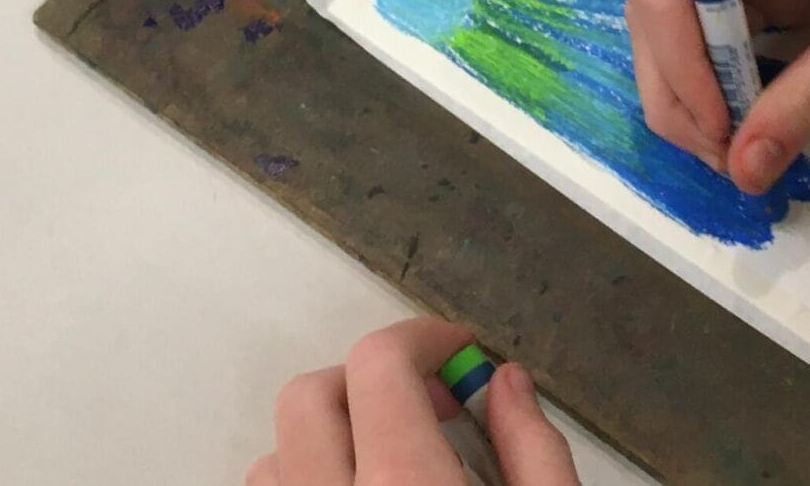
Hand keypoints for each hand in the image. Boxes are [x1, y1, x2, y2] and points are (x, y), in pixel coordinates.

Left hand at [246, 318, 579, 485]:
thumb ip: (535, 449)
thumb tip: (506, 383)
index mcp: (408, 484)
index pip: (377, 363)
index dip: (421, 339)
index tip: (457, 352)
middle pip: (309, 396)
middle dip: (368, 381)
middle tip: (428, 404)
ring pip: (275, 454)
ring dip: (329, 438)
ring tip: (391, 459)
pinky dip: (303, 481)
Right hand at [624, 0, 809, 193]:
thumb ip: (809, 100)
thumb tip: (742, 172)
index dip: (675, 72)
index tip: (722, 139)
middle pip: (666, 5)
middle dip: (684, 88)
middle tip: (730, 160)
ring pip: (698, 15)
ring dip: (712, 84)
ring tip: (747, 147)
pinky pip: (744, 12)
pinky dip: (747, 67)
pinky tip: (773, 111)